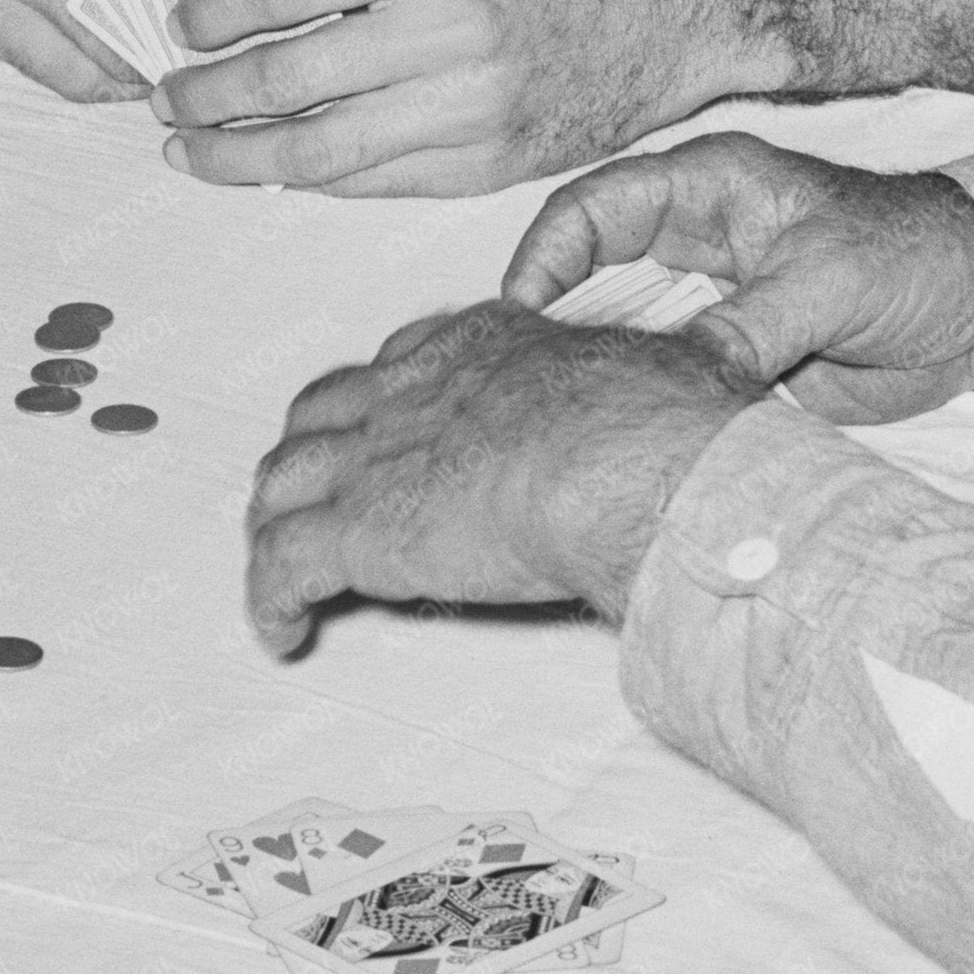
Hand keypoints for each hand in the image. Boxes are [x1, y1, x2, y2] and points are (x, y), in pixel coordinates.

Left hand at [153, 0, 732, 197]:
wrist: (664, 12)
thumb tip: (246, 3)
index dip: (218, 11)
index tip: (178, 28)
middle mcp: (447, 26)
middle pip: (292, 76)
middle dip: (210, 96)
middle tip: (165, 99)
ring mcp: (470, 107)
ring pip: (322, 149)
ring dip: (241, 157)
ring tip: (192, 152)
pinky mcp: (487, 166)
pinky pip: (375, 183)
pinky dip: (314, 180)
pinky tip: (274, 171)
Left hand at [240, 300, 757, 658]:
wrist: (617, 461)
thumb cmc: (656, 420)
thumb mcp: (661, 374)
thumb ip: (659, 384)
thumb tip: (704, 385)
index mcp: (481, 344)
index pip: (405, 362)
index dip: (387, 402)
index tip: (393, 431)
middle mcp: (413, 389)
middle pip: (323, 412)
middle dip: (312, 454)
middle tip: (318, 497)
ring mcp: (375, 457)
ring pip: (282, 483)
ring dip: (276, 527)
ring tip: (282, 567)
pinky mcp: (357, 531)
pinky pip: (282, 566)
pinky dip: (270, 599)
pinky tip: (280, 630)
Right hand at [505, 134, 973, 424]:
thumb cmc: (911, 255)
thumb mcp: (829, 281)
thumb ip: (754, 325)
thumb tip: (687, 376)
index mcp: (708, 189)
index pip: (595, 209)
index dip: (546, 255)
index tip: (518, 312)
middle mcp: (697, 241)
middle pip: (593, 273)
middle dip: (552, 319)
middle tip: (515, 377)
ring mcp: (713, 302)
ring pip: (626, 331)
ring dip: (597, 367)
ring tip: (552, 415)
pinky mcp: (736, 357)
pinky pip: (672, 378)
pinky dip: (645, 403)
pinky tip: (620, 436)